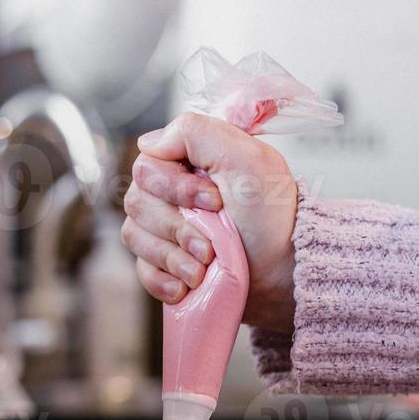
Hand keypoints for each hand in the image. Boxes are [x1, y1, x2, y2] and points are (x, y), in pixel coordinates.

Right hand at [121, 112, 297, 333]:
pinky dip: (164, 281)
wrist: (282, 272)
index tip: (215, 201)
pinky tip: (187, 286)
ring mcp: (163, 231)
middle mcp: (169, 194)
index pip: (147, 165)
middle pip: (137, 203)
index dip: (176, 188)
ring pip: (136, 237)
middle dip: (177, 228)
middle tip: (211, 244)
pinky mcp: (164, 265)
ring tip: (206, 266)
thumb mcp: (247, 159)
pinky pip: (143, 271)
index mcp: (186, 163)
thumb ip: (197, 133)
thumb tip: (150, 142)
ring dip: (174, 257)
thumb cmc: (272, 218)